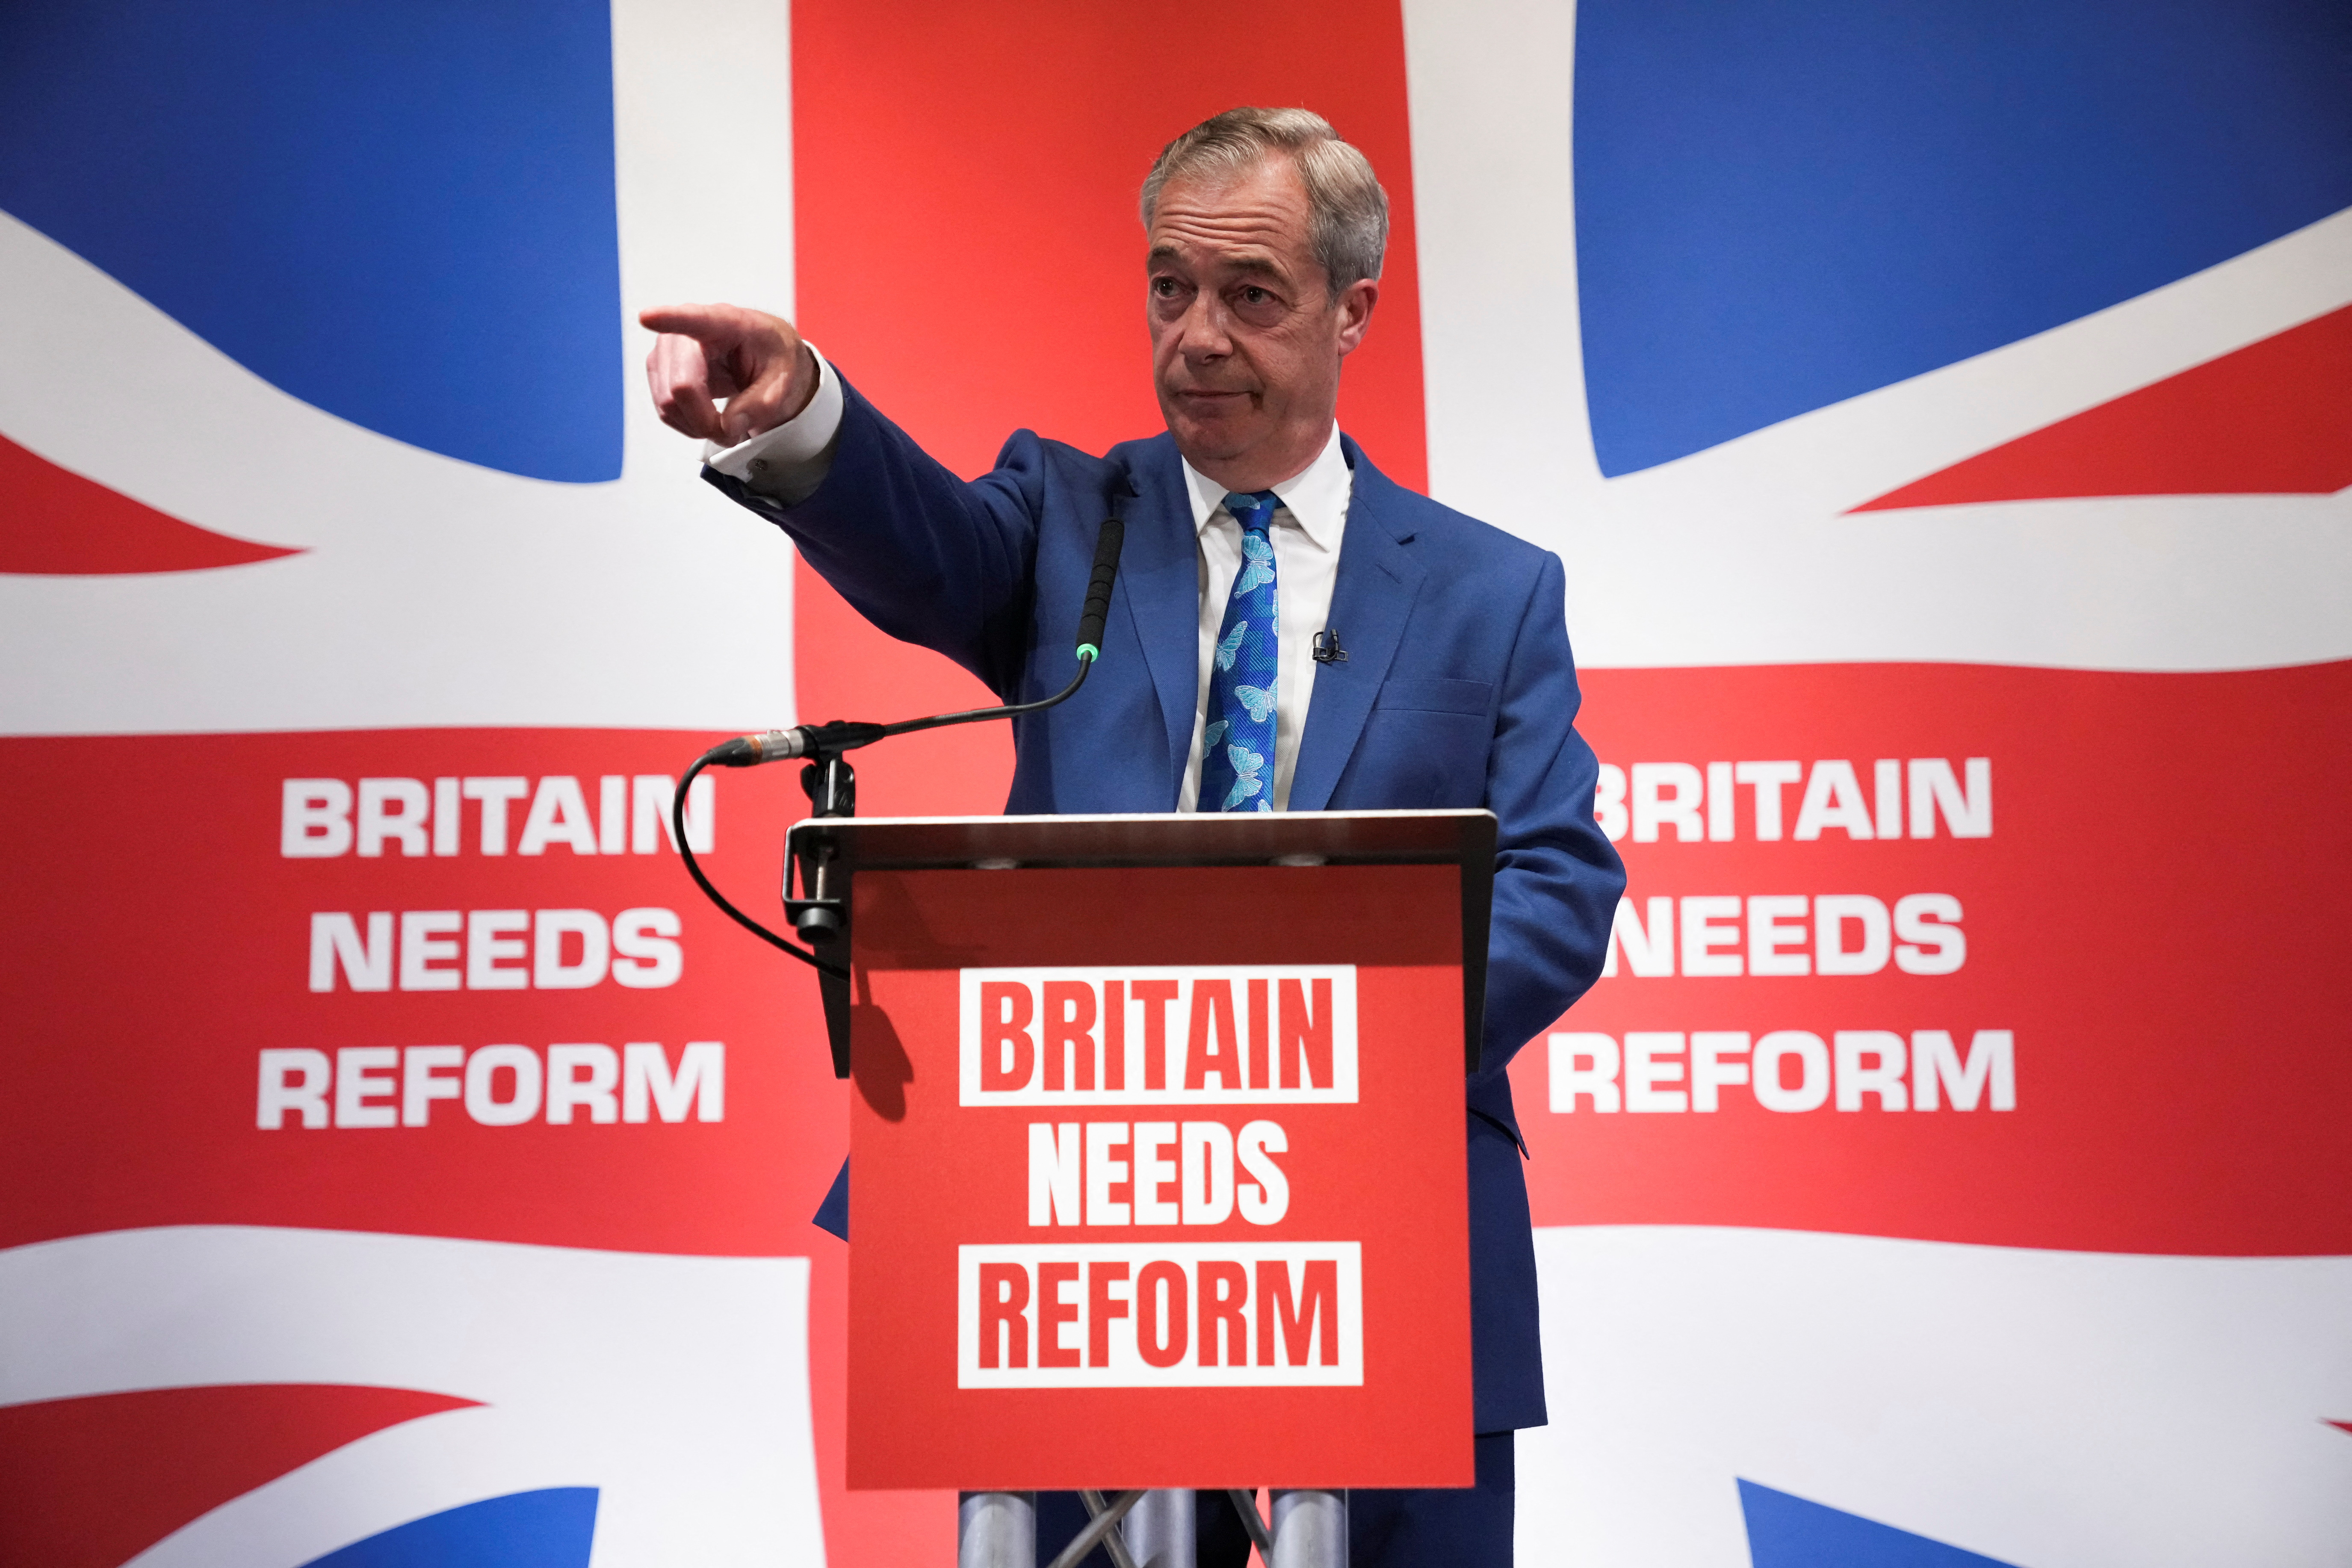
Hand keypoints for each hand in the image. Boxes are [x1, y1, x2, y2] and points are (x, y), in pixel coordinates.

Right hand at [639, 302, 817, 444]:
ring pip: (668, 402)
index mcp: (727, 323)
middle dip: (706, 420)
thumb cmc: (774, 359)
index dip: (669, 319)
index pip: (695, 320)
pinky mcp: (660, 369)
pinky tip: (706, 417)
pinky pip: (664, 409)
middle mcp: (688, 332)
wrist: (767, 359)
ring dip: (696, 424)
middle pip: (681, 386)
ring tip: (724, 423)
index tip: (647, 317)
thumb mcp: (784, 382)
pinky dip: (687, 423)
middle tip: (733, 432)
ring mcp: (668, 350)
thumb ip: (760, 405)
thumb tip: (727, 427)